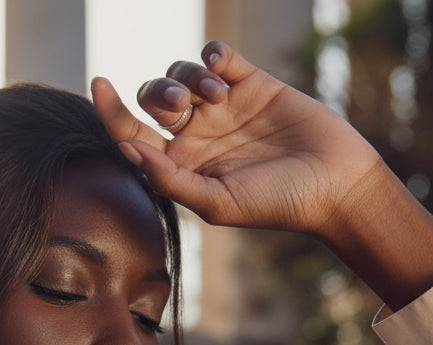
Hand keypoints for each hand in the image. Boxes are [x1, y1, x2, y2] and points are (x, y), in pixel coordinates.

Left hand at [90, 39, 382, 237]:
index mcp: (180, 165)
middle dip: (159, 93)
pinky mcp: (251, 83)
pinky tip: (221, 65)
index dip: (110, 110)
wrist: (334, 184)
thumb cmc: (276, 203)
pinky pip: (218, 57)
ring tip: (218, 95)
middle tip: (182, 106)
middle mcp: (197, 135)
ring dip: (189, 76)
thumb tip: (128, 149)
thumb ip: (170, 179)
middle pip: (154, 98)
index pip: (133, 133)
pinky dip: (212, 53)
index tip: (98, 83)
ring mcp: (223, 107)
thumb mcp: (216, 202)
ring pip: (182, 74)